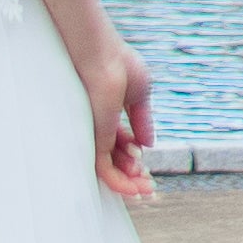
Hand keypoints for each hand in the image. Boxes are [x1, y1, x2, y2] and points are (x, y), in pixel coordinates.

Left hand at [82, 34, 156, 205]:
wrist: (101, 54)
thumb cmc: (116, 61)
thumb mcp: (139, 93)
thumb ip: (142, 121)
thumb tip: (147, 145)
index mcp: (107, 116)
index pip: (119, 146)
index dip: (134, 160)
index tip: (147, 171)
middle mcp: (98, 127)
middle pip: (114, 160)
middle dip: (133, 176)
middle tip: (148, 186)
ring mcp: (95, 134)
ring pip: (109, 169)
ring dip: (129, 183)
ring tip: (145, 189)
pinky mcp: (94, 138)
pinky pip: (104, 169)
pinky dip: (119, 182)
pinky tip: (135, 187)